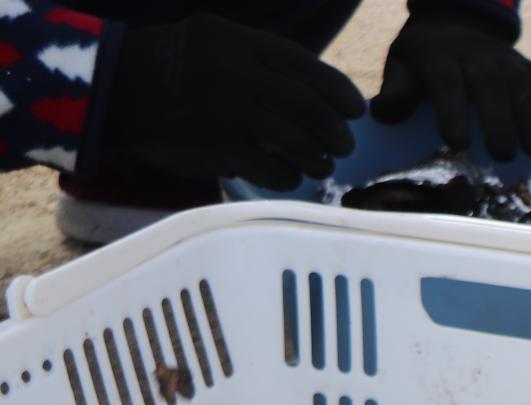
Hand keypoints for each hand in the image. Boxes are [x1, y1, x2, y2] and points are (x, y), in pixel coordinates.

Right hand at [98, 14, 364, 188]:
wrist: (115, 90)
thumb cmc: (172, 67)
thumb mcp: (215, 40)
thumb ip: (262, 60)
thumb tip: (318, 93)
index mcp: (241, 44)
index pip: (309, 69)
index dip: (340, 93)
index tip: (355, 110)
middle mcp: (240, 76)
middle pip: (310, 109)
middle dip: (335, 132)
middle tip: (343, 145)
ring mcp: (230, 114)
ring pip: (299, 142)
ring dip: (319, 158)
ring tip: (322, 164)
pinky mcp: (220, 150)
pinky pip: (274, 169)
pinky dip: (291, 176)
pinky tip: (292, 176)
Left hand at [372, 5, 530, 160]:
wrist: (453, 30)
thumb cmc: (423, 64)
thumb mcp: (401, 70)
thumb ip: (395, 92)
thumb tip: (383, 112)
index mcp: (436, 56)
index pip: (445, 79)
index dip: (453, 109)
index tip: (458, 143)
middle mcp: (474, 54)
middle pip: (489, 82)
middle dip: (499, 118)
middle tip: (503, 154)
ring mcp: (506, 58)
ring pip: (522, 82)